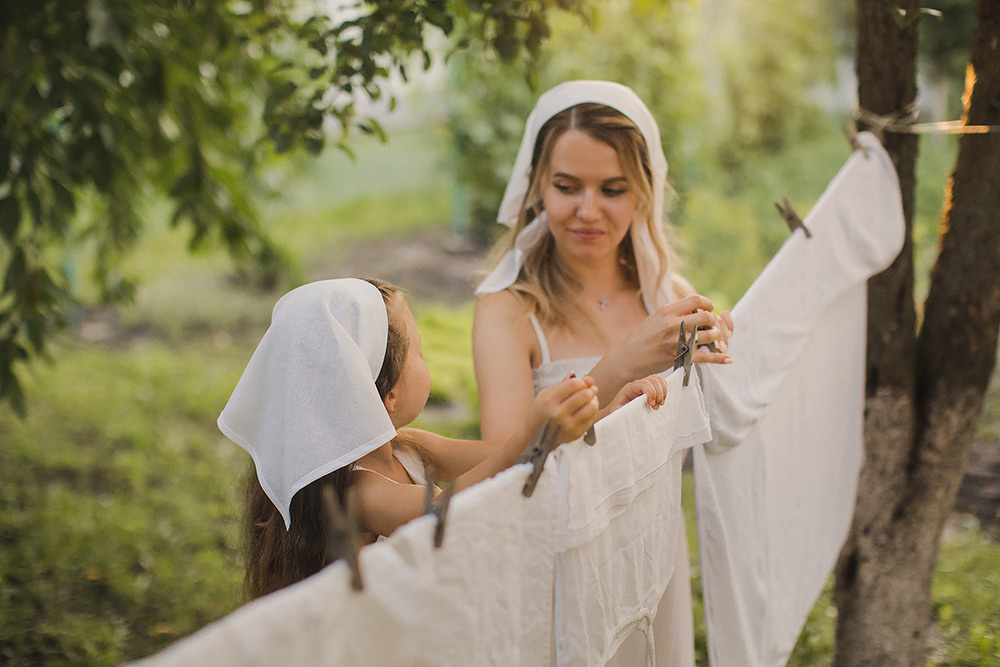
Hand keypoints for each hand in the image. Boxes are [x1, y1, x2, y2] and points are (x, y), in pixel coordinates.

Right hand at [532, 375, 599, 444]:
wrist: (535, 437)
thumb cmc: (541, 412)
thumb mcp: (544, 395)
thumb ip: (560, 384)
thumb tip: (574, 373)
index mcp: (549, 400)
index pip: (573, 385)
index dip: (584, 380)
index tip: (588, 380)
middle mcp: (558, 413)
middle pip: (584, 395)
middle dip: (591, 389)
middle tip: (592, 388)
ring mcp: (567, 425)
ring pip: (591, 407)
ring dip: (594, 400)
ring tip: (592, 398)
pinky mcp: (575, 433)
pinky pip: (591, 419)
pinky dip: (593, 411)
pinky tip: (589, 408)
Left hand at [603, 374, 668, 416]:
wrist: (613, 413)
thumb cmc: (615, 414)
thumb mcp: (618, 414)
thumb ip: (625, 412)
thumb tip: (633, 413)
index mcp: (629, 389)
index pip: (644, 384)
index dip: (651, 393)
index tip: (652, 405)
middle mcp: (637, 385)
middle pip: (654, 380)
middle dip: (659, 394)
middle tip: (655, 407)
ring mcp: (643, 386)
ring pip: (659, 380)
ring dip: (663, 392)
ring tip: (659, 404)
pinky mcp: (648, 389)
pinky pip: (660, 384)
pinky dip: (664, 391)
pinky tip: (660, 401)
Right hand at [609, 295, 731, 379]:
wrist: (627, 358)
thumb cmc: (641, 338)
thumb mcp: (655, 319)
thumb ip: (673, 313)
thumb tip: (693, 309)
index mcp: (666, 311)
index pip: (695, 300)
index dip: (707, 303)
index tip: (709, 309)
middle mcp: (672, 324)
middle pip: (705, 317)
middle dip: (713, 321)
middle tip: (710, 326)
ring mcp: (676, 341)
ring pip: (708, 335)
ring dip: (715, 337)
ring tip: (713, 340)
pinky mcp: (679, 357)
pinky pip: (705, 357)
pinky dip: (719, 358)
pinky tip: (728, 359)